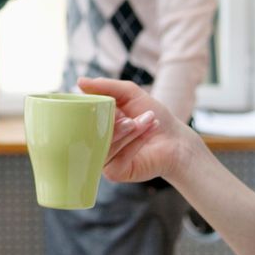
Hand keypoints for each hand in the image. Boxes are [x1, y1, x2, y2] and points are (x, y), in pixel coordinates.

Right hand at [78, 77, 197, 183]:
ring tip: (148, 119)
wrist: (175, 138)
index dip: (89, 110)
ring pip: (106, 146)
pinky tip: (151, 130)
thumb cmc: (152, 115)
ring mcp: (104, 158)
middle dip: (115, 124)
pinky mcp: (115, 172)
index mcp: (95, 123)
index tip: (108, 104)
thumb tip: (80, 81)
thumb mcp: (129, 93)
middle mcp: (95, 142)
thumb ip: (105, 87)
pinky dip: (136, 142)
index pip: (80, 118)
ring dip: (130, 131)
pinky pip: (118, 158)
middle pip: (90, 134)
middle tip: (131, 118)